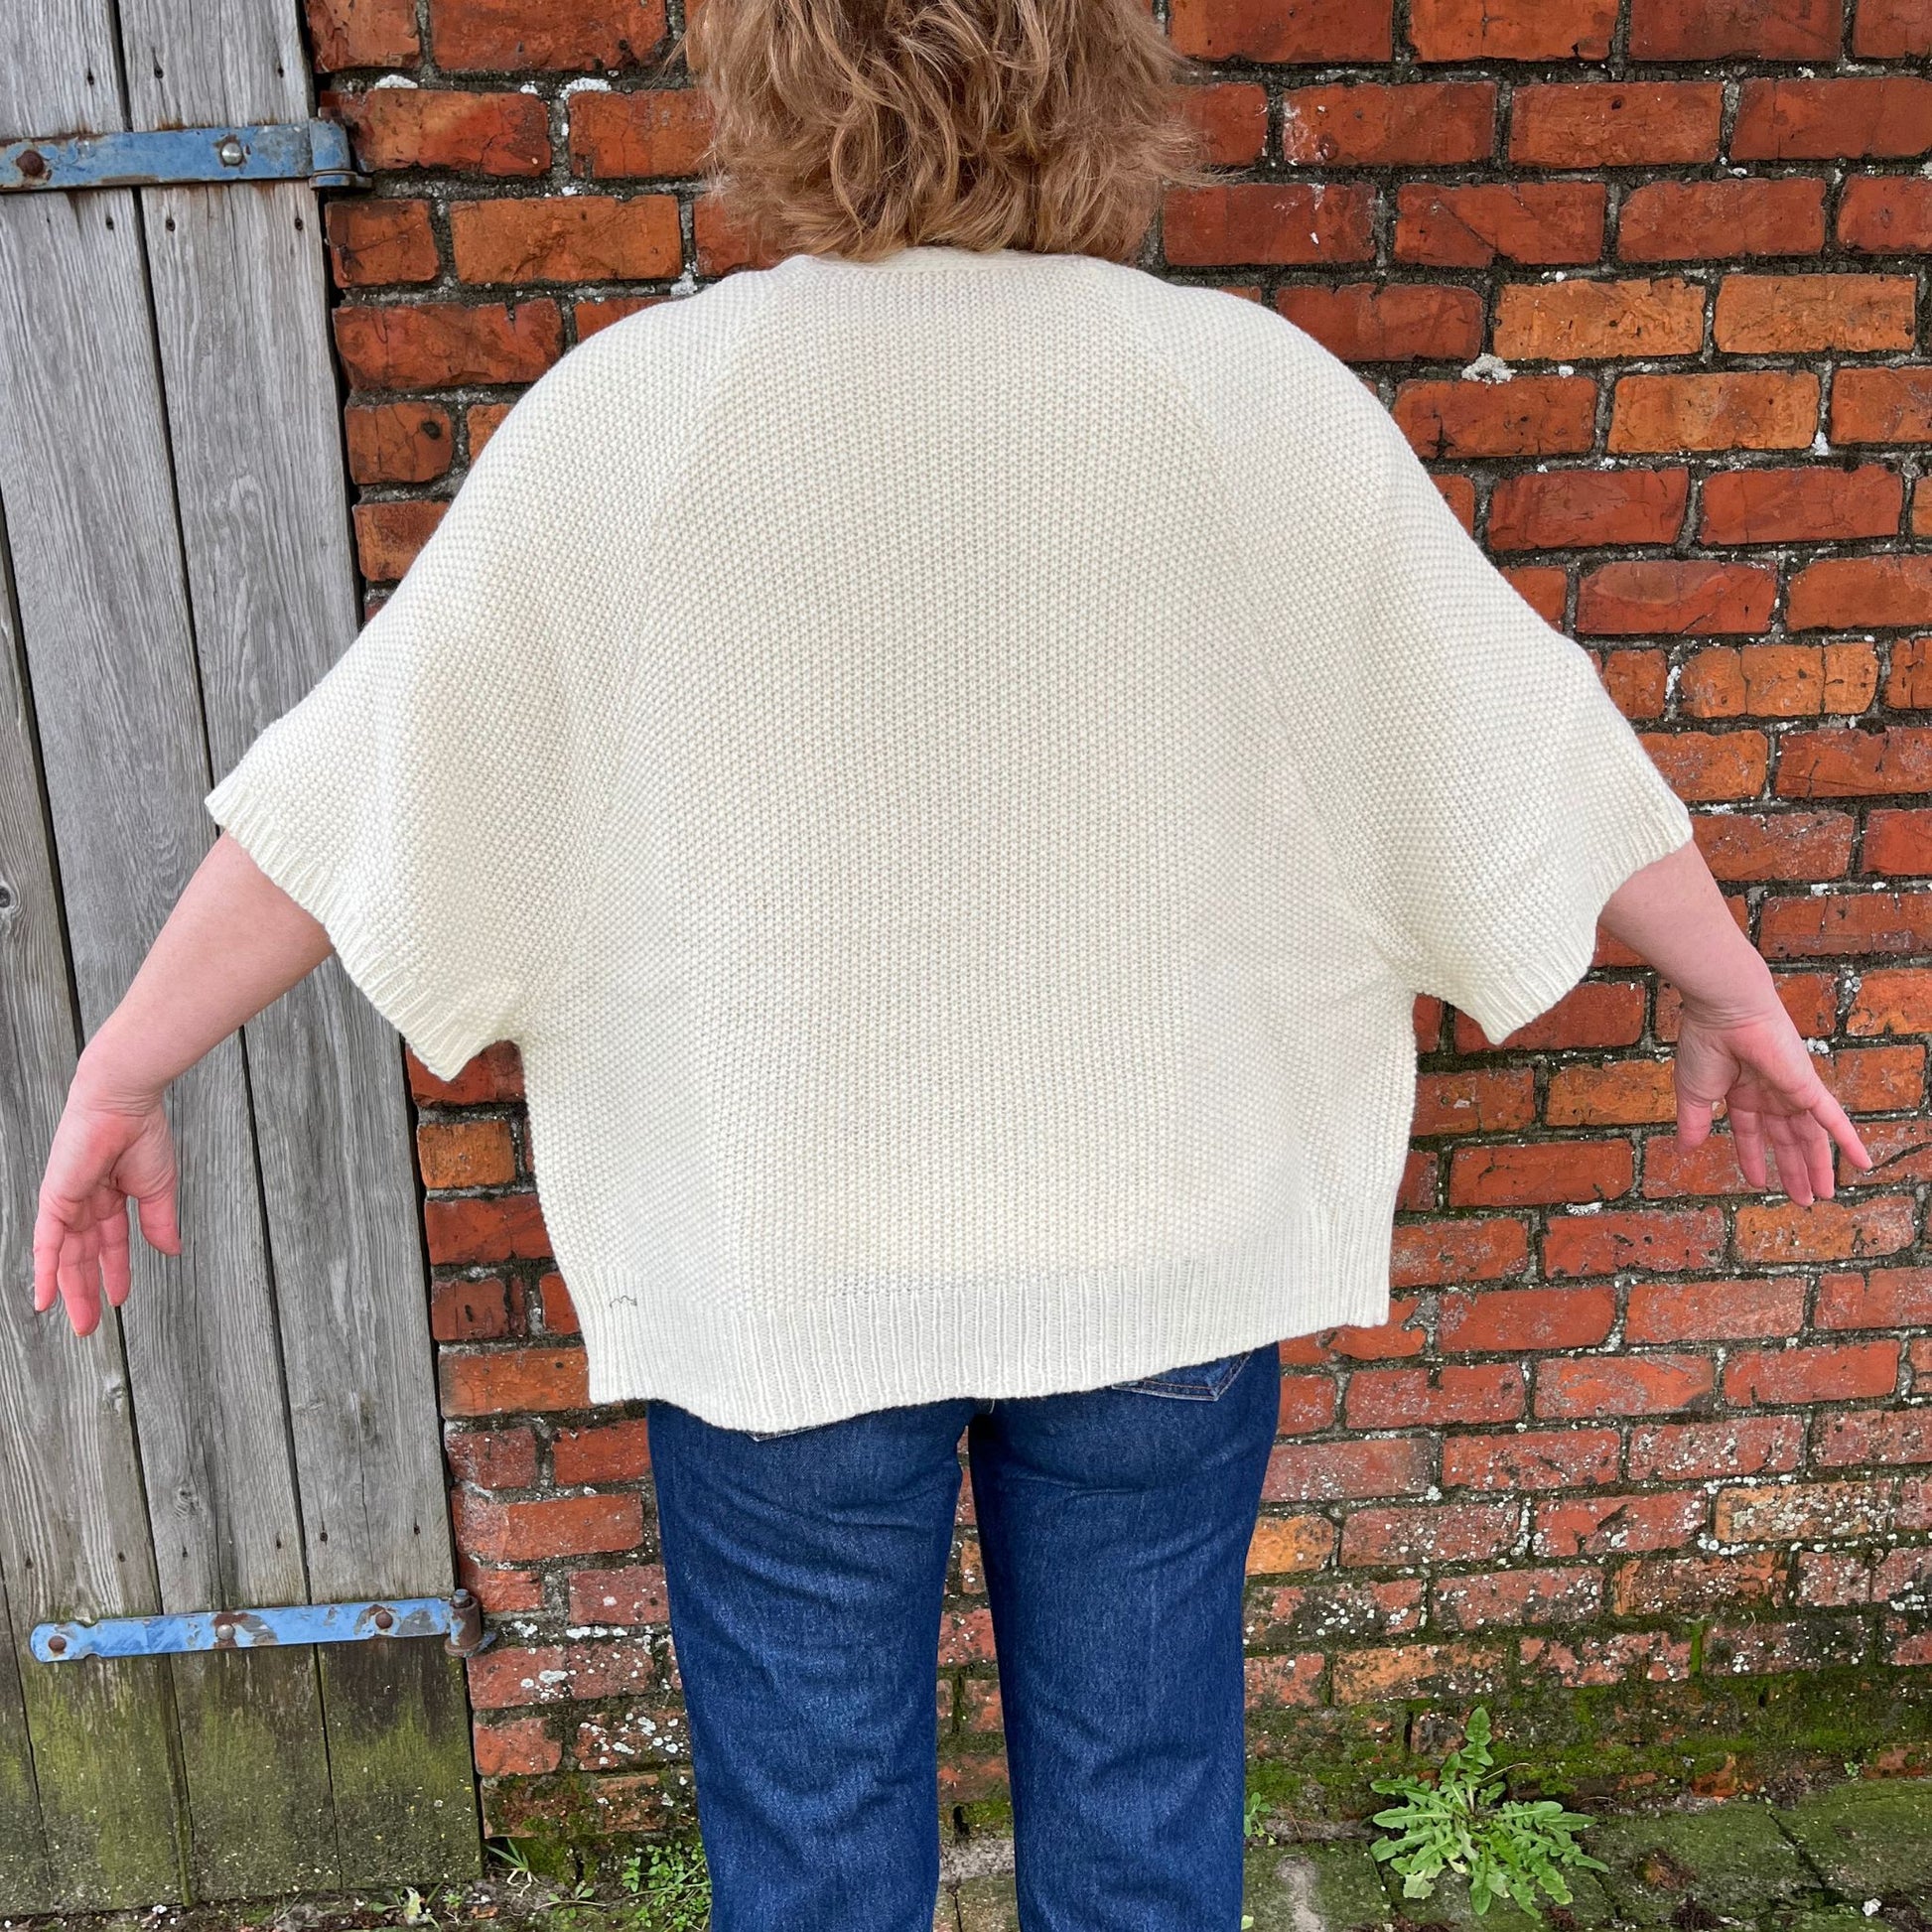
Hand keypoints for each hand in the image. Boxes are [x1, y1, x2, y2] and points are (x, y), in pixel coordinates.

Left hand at [33, 1063, 181, 1337]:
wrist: (124, 1103)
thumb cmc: (142, 1133)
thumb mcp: (159, 1188)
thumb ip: (161, 1222)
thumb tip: (171, 1250)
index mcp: (111, 1196)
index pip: (109, 1243)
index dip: (114, 1271)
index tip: (118, 1298)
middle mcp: (85, 1202)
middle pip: (83, 1256)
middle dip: (87, 1291)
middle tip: (91, 1324)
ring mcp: (67, 1202)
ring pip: (66, 1257)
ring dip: (70, 1291)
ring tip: (80, 1322)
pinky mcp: (55, 1200)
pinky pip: (47, 1244)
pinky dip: (44, 1272)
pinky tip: (44, 1299)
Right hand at [1673, 989, 1873, 1204]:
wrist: (1725, 1012)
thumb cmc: (1704, 1045)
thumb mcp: (1693, 1094)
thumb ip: (1694, 1123)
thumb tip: (1685, 1150)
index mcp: (1740, 1092)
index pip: (1751, 1132)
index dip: (1754, 1158)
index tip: (1760, 1183)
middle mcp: (1770, 1093)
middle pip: (1786, 1139)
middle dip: (1793, 1170)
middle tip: (1803, 1199)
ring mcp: (1792, 1091)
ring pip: (1809, 1137)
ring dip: (1818, 1167)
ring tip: (1823, 1195)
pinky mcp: (1808, 1087)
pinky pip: (1833, 1119)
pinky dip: (1849, 1141)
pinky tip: (1862, 1163)